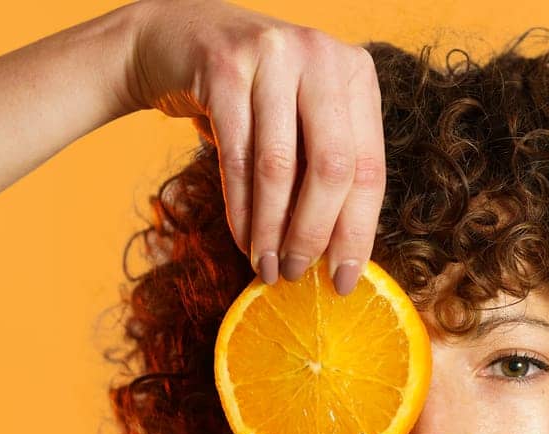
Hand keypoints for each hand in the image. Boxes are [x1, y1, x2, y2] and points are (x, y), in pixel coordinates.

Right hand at [117, 0, 385, 293]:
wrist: (178, 37)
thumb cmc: (253, 95)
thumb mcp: (302, 118)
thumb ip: (324, 169)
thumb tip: (339, 256)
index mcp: (356, 74)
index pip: (370, 167)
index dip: (358, 232)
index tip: (346, 280)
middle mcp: (322, 56)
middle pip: (332, 168)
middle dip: (314, 234)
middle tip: (297, 274)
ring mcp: (273, 56)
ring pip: (279, 167)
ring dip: (271, 229)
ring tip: (266, 266)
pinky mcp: (224, 68)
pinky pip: (236, 157)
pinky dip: (241, 209)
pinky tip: (244, 239)